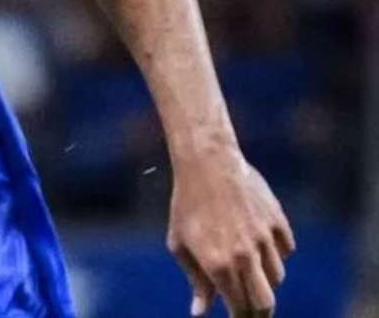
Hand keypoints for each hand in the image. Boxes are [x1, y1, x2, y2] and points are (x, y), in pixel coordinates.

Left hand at [166, 147, 294, 316]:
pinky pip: (285, 250)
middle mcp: (244, 256)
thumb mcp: (180, 243)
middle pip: (266, 303)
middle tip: (252, 311)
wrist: (207, 163)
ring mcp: (264, 239)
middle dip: (260, 313)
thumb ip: (196, 280)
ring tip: (248, 268)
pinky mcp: (278, 222)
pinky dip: (276, 253)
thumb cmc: (186, 204)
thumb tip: (201, 312)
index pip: (240, 307)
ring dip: (264, 279)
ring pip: (277, 276)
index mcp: (218, 265)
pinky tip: (260, 244)